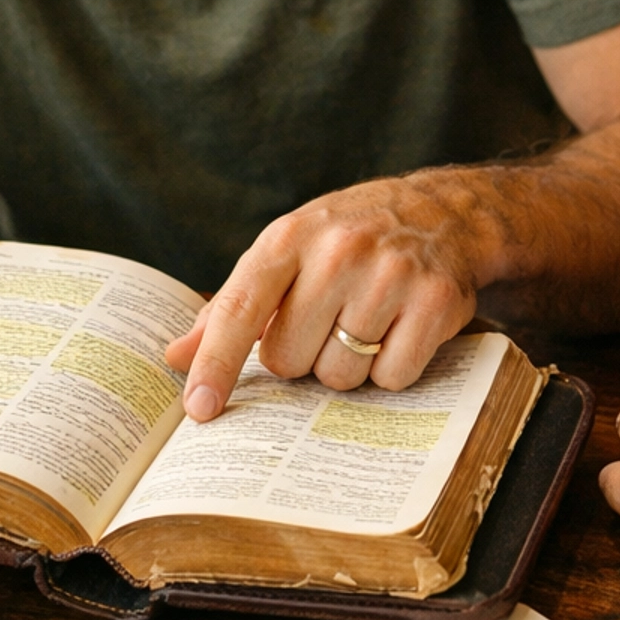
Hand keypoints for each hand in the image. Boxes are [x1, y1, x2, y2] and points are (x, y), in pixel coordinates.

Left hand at [166, 173, 488, 417]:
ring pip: (340, 376)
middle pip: (288, 360)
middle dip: (302, 356)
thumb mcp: (287, 251)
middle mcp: (338, 251)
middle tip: (326, 323)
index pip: (239, 309)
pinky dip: (392, 369)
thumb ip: (232, 306)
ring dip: (348, 366)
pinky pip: (392, 378)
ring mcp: (390, 275)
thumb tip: (176, 357)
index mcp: (289, 237)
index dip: (215, 363)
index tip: (199, 409)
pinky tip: (398, 332)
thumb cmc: (347, 238)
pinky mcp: (435, 301)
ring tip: (365, 323)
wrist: (442, 210)